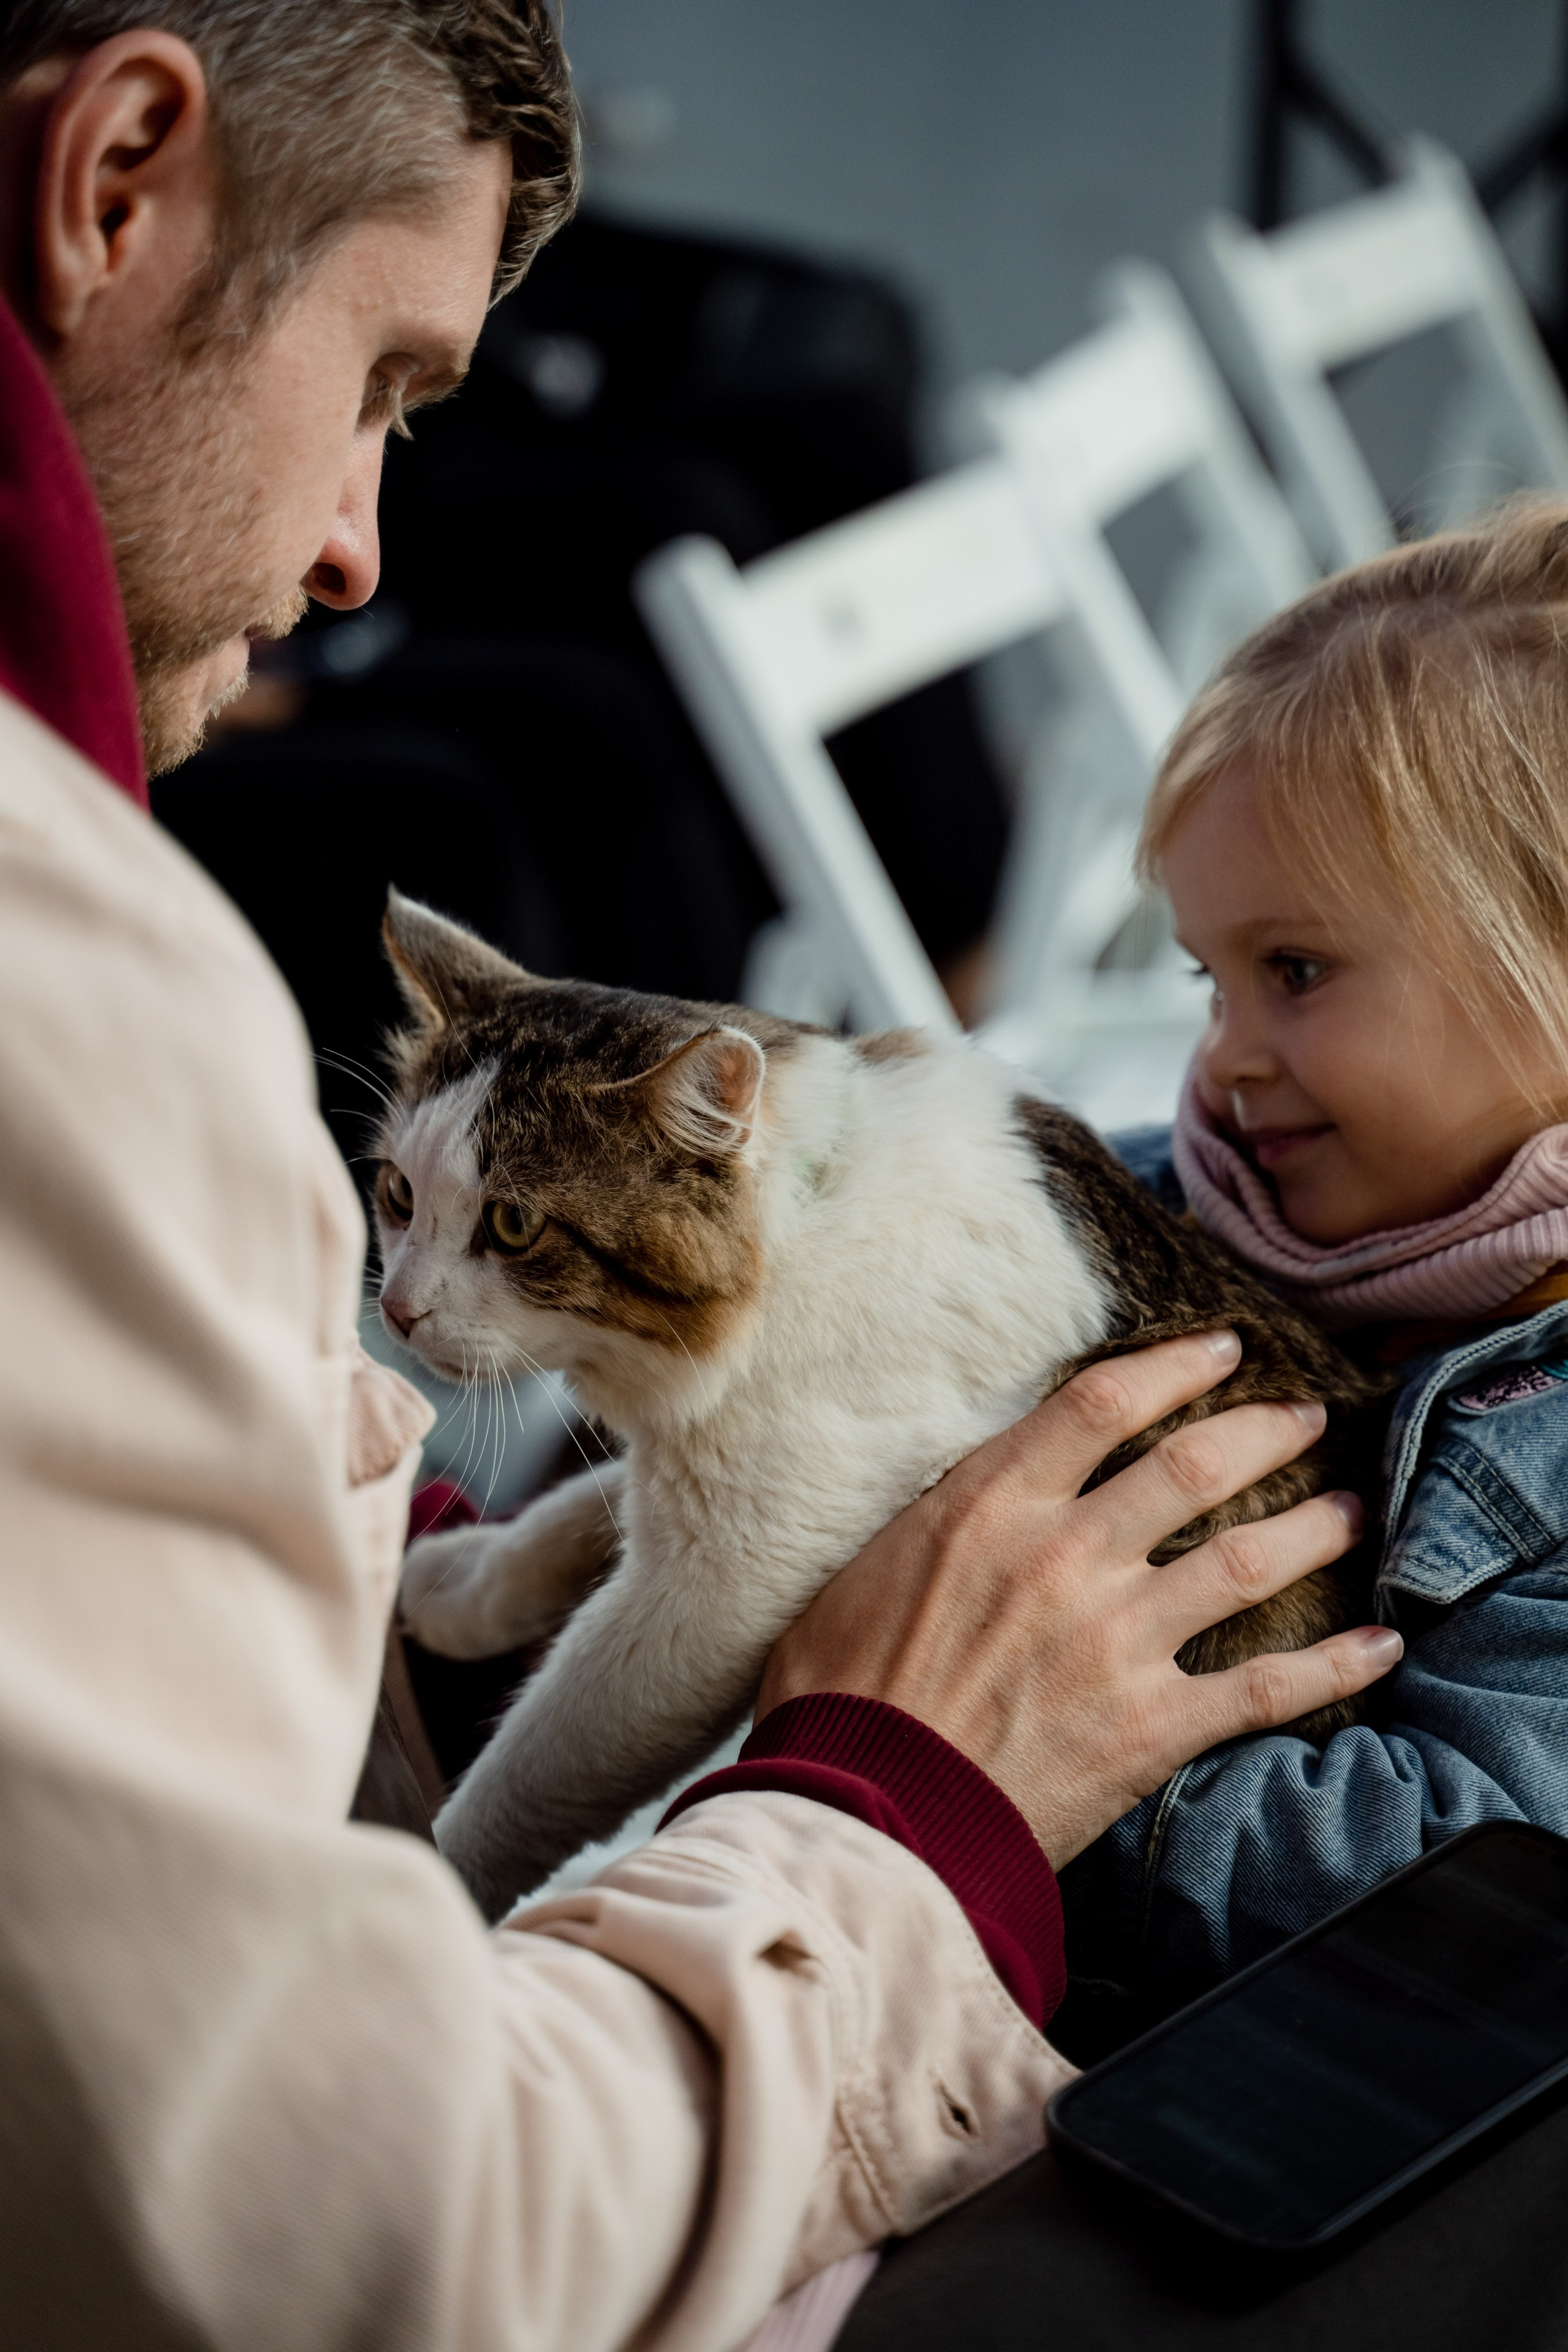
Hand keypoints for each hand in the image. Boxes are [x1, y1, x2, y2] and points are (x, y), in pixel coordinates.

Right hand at [757, 1331, 1400, 1868]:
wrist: (860, 1811)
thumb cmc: (839, 1696)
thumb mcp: (864, 1570)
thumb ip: (935, 1521)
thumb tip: (969, 1495)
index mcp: (988, 1506)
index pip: (1103, 1403)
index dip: (1174, 1366)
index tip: (1221, 1350)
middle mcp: (1066, 1556)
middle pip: (1194, 1466)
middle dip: (1264, 1431)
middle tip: (1305, 1415)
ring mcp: (1115, 1640)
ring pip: (1245, 1561)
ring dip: (1311, 1529)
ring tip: (1348, 1511)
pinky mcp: (1150, 1726)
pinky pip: (1267, 1687)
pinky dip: (1335, 1665)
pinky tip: (1380, 1647)